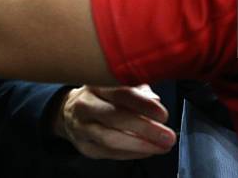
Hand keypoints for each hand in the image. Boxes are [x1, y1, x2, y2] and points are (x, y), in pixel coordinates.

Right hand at [54, 85, 176, 159]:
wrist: (70, 111)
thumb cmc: (103, 96)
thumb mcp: (117, 84)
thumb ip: (138, 90)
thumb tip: (155, 100)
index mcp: (97, 84)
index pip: (120, 93)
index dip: (143, 104)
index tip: (163, 114)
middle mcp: (86, 105)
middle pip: (115, 117)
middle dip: (145, 128)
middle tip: (167, 136)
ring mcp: (82, 127)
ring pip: (110, 139)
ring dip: (140, 145)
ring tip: (161, 146)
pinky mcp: (84, 146)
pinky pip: (108, 153)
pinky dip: (131, 153)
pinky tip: (148, 150)